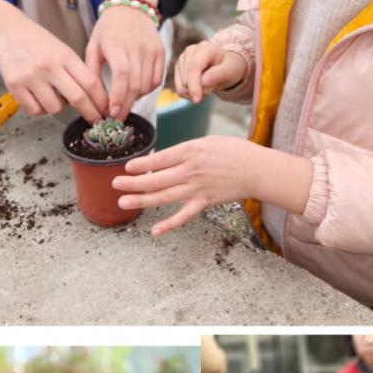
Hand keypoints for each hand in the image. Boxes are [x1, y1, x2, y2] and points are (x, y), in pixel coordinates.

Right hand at [0, 0, 105, 124]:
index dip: (101, 101)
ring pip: (55, 108)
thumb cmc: (36, 41)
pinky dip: (39, 109)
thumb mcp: (61, 49)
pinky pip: (35, 110)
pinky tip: (38, 97)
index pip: (91, 82)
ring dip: (58, 107)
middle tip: (95, 120)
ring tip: (53, 96)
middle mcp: (49, 66)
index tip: (106, 110)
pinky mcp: (15, 86)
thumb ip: (75, 71)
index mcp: (64, 56)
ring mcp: (31, 77)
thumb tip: (93, 97)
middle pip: (78, 98)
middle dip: (90, 113)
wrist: (6, 30)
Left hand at [86, 4, 165, 120]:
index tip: (112, 112)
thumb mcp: (93, 46)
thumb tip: (93, 99)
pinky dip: (147, 90)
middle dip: (126, 105)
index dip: (119, 97)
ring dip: (136, 98)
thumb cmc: (108, 30)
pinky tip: (136, 90)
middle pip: (135, 84)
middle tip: (117, 117)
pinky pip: (157, 79)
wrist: (131, 8)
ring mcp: (151, 49)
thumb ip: (91, 71)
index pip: (122, 75)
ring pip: (147, 85)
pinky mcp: (161, 52)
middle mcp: (136, 46)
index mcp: (116, 44)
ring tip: (125, 100)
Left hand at [114, 136, 311, 237]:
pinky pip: (183, 215)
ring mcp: (197, 188)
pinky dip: (169, 224)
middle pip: (155, 178)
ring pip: (163, 196)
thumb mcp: (207, 142)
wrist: (257, 169)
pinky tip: (154, 230)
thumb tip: (165, 158)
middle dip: (132, 182)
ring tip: (122, 202)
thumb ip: (186, 150)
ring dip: (141, 199)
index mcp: (190, 151)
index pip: (159, 158)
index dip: (141, 164)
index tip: (127, 167)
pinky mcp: (205, 202)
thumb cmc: (234, 152)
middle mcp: (190, 170)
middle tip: (115, 184)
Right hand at [174, 40, 248, 103]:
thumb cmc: (228, 68)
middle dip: (197, 91)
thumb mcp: (230, 71)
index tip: (197, 100)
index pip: (193, 68)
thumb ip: (218, 75)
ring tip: (207, 86)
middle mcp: (190, 51)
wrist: (224, 66)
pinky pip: (179, 89)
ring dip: (195, 92)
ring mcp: (182, 59)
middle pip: (186, 79)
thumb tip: (203, 81)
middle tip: (212, 88)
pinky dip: (190, 94)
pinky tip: (199, 88)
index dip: (194, 85)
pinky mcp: (178, 69)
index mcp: (205, 48)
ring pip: (181, 86)